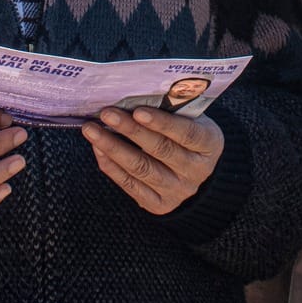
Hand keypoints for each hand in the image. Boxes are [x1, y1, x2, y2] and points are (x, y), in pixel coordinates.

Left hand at [82, 107, 223, 214]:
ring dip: (113, 147)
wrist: (197, 171)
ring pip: (141, 168)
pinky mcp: (158, 204)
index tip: (138, 110)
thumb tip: (132, 97)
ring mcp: (177, 191)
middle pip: (160, 150)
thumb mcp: (192, 119)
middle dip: (130, 131)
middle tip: (106, 114)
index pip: (186, 133)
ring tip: (92, 130)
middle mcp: (195, 171)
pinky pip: (130, 185)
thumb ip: (172, 110)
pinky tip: (98, 148)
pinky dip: (111, 165)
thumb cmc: (188, 132)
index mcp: (209, 145)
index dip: (162, 123)